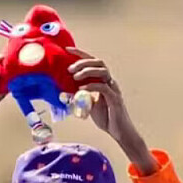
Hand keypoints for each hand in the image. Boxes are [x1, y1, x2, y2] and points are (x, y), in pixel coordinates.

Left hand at [66, 47, 157, 174]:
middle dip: (83, 62)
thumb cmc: (106, 118)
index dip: (81, 54)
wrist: (119, 132)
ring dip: (87, 71)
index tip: (67, 50)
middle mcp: (109, 82)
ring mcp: (113, 90)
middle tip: (70, 69)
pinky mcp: (115, 99)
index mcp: (103, 81)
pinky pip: (103, 88)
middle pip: (99, 62)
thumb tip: (62, 93)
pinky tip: (81, 89)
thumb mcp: (88, 105)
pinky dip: (91, 86)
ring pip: (103, 71)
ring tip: (75, 77)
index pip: (93, 62)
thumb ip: (78, 97)